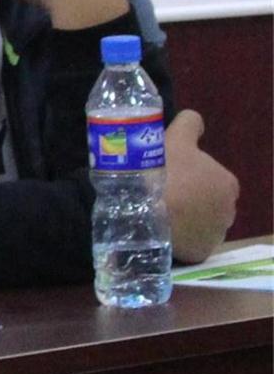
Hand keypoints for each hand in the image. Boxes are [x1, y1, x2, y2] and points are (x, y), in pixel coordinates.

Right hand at [163, 111, 239, 262]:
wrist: (143, 213)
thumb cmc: (162, 173)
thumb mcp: (173, 139)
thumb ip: (189, 125)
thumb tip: (195, 119)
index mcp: (227, 183)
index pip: (210, 178)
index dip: (189, 176)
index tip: (168, 176)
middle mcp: (229, 210)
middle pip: (206, 203)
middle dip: (190, 200)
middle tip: (160, 195)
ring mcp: (215, 235)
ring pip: (199, 224)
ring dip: (184, 220)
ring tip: (156, 214)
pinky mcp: (201, 253)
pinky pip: (190, 244)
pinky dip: (179, 240)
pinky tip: (160, 232)